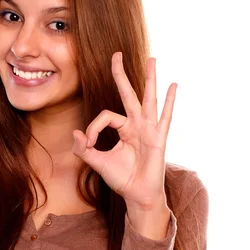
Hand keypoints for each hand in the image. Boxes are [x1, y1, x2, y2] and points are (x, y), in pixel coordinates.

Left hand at [72, 52, 176, 209]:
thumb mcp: (98, 163)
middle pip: (128, 94)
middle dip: (121, 74)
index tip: (88, 143)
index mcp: (123, 128)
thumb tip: (76, 133)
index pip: (105, 116)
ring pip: (148, 99)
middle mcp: (137, 124)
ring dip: (149, 79)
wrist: (138, 195)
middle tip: (116, 53)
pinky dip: (170, 102)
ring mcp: (149, 129)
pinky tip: (173, 86)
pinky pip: (165, 118)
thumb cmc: (122, 178)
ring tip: (152, 59)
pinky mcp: (158, 138)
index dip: (92, 128)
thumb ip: (84, 149)